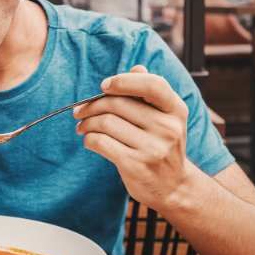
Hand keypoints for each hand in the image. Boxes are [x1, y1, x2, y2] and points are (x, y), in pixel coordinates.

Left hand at [73, 65, 192, 209]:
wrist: (173, 187)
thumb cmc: (161, 145)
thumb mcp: (165, 118)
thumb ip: (150, 93)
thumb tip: (136, 67)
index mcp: (175, 110)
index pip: (153, 84)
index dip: (123, 80)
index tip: (103, 86)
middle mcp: (168, 127)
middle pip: (117, 103)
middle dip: (91, 105)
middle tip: (79, 112)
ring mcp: (153, 147)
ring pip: (105, 122)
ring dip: (86, 123)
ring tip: (82, 127)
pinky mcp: (136, 164)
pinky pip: (100, 142)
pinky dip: (89, 139)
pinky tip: (90, 141)